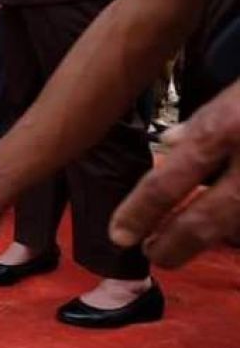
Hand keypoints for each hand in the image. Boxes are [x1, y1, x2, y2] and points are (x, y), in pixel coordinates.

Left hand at [110, 79, 239, 267]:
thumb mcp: (236, 92)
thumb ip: (203, 122)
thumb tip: (169, 144)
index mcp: (226, 128)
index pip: (170, 180)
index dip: (140, 212)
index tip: (119, 235)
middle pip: (207, 220)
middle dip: (174, 244)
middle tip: (153, 255)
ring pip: (235, 226)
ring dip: (208, 240)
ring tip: (179, 247)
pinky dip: (235, 228)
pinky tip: (225, 232)